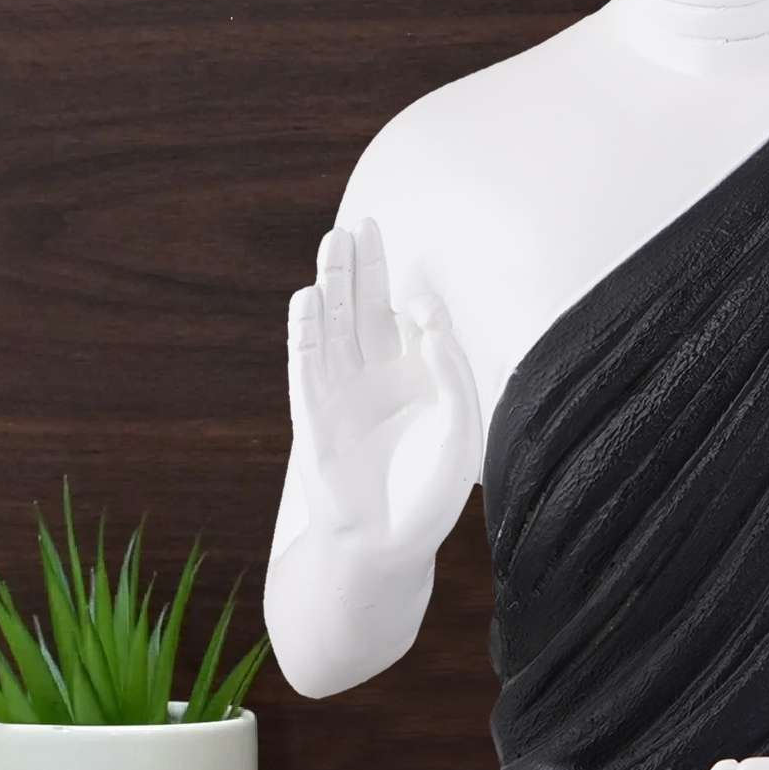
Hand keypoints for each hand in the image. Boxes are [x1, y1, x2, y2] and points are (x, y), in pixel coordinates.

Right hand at [286, 217, 481, 556]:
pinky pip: (307, 363)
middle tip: (362, 224)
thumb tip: (426, 315)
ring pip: (333, 325)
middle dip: (364, 268)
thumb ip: (452, 369)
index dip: (416, 300)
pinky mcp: (314, 415)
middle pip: (365, 309)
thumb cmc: (430, 494)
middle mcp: (374, 380)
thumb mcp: (462, 426)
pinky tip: (308, 297)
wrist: (388, 545)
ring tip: (334, 241)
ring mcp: (340, 394)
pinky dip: (306, 330)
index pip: (411, 322)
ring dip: (332, 284)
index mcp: (414, 382)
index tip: (422, 295)